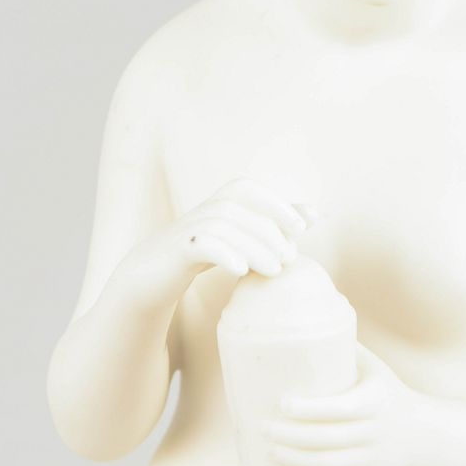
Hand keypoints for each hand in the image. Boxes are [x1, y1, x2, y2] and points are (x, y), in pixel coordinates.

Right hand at [118, 177, 311, 308]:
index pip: (250, 190)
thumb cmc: (202, 254)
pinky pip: (200, 245)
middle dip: (270, 231)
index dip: (276, 204)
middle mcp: (203, 209)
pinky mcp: (176, 251)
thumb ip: (272, 223)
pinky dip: (224, 254)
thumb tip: (315, 213)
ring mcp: (187, 229)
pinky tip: (241, 271)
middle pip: (239, 209)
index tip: (302, 228)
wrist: (149, 276)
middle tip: (290, 258)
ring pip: (223, 226)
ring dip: (254, 246)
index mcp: (218, 202)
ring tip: (274, 270)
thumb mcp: (238, 236)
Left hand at [263, 342, 420, 465]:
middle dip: (290, 435)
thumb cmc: (385, 393)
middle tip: (264, 426)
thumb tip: (307, 319)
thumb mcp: (374, 369)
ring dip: (293, 459)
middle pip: (326, 439)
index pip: (340, 409)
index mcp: (375, 403)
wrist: (419, 436)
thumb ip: (344, 348)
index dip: (309, 409)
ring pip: (326, 465)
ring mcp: (370, 461)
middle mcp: (374, 434)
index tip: (282, 403)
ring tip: (270, 448)